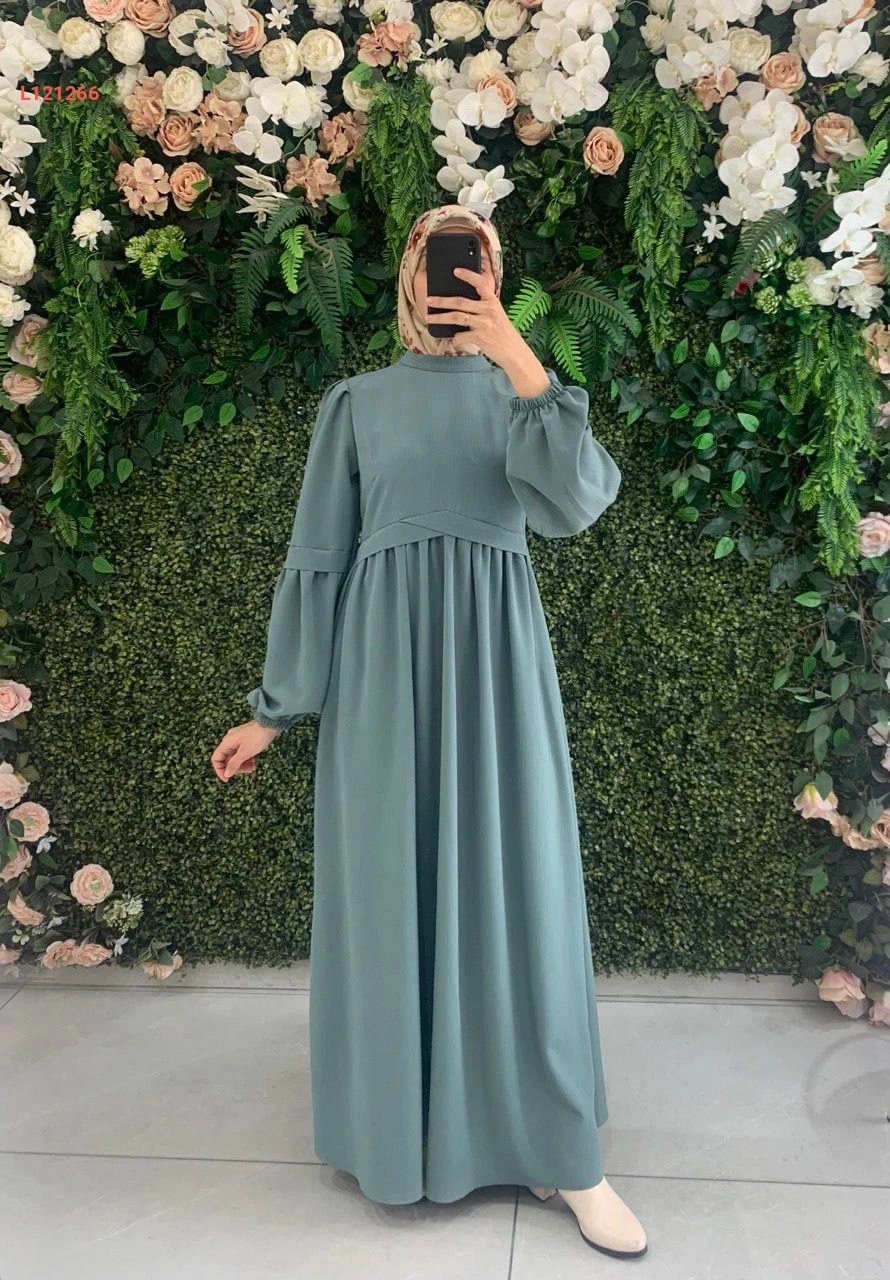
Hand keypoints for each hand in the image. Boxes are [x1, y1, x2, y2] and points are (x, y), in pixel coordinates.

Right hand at [211, 720, 279, 780]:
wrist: (270, 723)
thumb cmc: (257, 736)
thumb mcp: (245, 753)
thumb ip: (234, 764)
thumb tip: (226, 774)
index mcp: (226, 743)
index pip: (216, 759)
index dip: (220, 770)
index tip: (227, 779)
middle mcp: (230, 740)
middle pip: (227, 759)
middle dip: (236, 767)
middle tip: (247, 771)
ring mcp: (238, 739)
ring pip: (236, 756)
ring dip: (243, 764)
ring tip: (253, 768)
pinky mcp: (246, 739)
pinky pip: (242, 752)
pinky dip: (247, 758)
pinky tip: (254, 762)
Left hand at [426, 265, 550, 398]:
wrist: (513, 351)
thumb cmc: (502, 333)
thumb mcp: (496, 315)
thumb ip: (481, 308)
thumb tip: (458, 305)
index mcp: (493, 301)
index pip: (480, 283)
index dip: (468, 275)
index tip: (455, 271)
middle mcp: (489, 310)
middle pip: (460, 302)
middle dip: (441, 301)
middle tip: (428, 300)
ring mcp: (484, 323)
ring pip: (456, 317)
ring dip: (439, 317)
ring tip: (428, 317)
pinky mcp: (480, 337)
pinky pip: (460, 336)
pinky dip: (455, 338)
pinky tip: (455, 339)